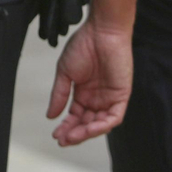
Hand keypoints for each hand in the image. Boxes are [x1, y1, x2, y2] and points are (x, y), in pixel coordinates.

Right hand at [47, 19, 132, 144]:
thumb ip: (59, 95)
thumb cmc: (84, 45)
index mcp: (83, 93)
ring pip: (99, 124)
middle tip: (63, 139)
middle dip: (75, 133)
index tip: (55, 134)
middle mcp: (97, 98)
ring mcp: (109, 98)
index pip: (75, 116)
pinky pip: (114, 117)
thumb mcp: (64, 72)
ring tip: (73, 136)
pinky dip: (102, 125)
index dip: (66, 126)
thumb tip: (50, 115)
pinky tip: (89, 128)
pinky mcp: (121, 96)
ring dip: (86, 132)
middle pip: (86, 124)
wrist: (101, 31)